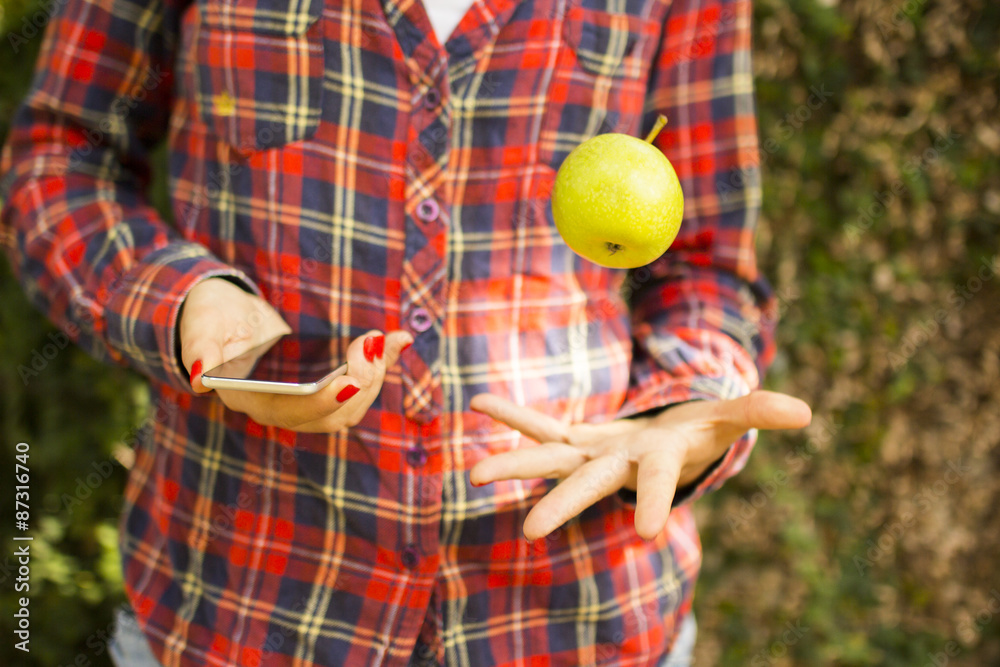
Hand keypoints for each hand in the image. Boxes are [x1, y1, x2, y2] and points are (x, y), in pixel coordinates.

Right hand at [179, 277, 411, 431]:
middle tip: (369, 343)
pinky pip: (360, 386)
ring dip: (375, 375)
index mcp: (249, 399)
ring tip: (383, 339)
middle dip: (359, 383)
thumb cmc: (211, 317)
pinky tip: (399, 339)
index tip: (349, 381)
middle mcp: (280, 409)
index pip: (291, 413)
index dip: (322, 402)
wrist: (225, 314)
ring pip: (352, 405)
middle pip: (332, 415)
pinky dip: (382, 364)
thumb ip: (198, 348)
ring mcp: (305, 402)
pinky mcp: (324, 388)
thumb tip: (199, 379)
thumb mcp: (201, 325)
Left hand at [469, 391, 811, 539]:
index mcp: (657, 463)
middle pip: (588, 485)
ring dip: (514, 463)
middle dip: (562, 505)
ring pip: (550, 458)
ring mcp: (591, 453)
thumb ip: (759, 411)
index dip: (657, 503)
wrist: (665, 444)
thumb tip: (804, 413)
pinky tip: (480, 403)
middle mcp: (618, 465)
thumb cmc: (699, 433)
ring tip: (473, 474)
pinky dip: (513, 415)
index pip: (658, 484)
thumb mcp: (729, 417)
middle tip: (529, 531)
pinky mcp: (576, 435)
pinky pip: (541, 423)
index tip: (651, 535)